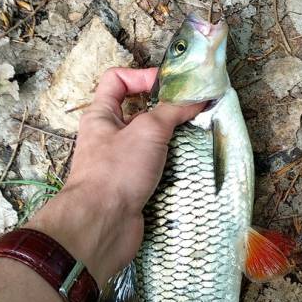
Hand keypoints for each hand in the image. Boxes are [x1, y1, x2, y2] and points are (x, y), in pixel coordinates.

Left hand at [26, 67, 204, 286]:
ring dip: (174, 140)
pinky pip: (156, 168)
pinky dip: (173, 166)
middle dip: (168, 111)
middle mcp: (109, 136)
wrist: (102, 225)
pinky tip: (192, 165)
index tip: (172, 86)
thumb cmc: (116, 171)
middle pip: (141, 112)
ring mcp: (121, 163)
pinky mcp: (133, 186)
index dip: (143, 76)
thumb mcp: (147, 131)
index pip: (118, 80)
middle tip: (195, 111)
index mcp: (101, 115)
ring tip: (199, 137)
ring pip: (152, 143)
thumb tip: (196, 97)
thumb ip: (172, 111)